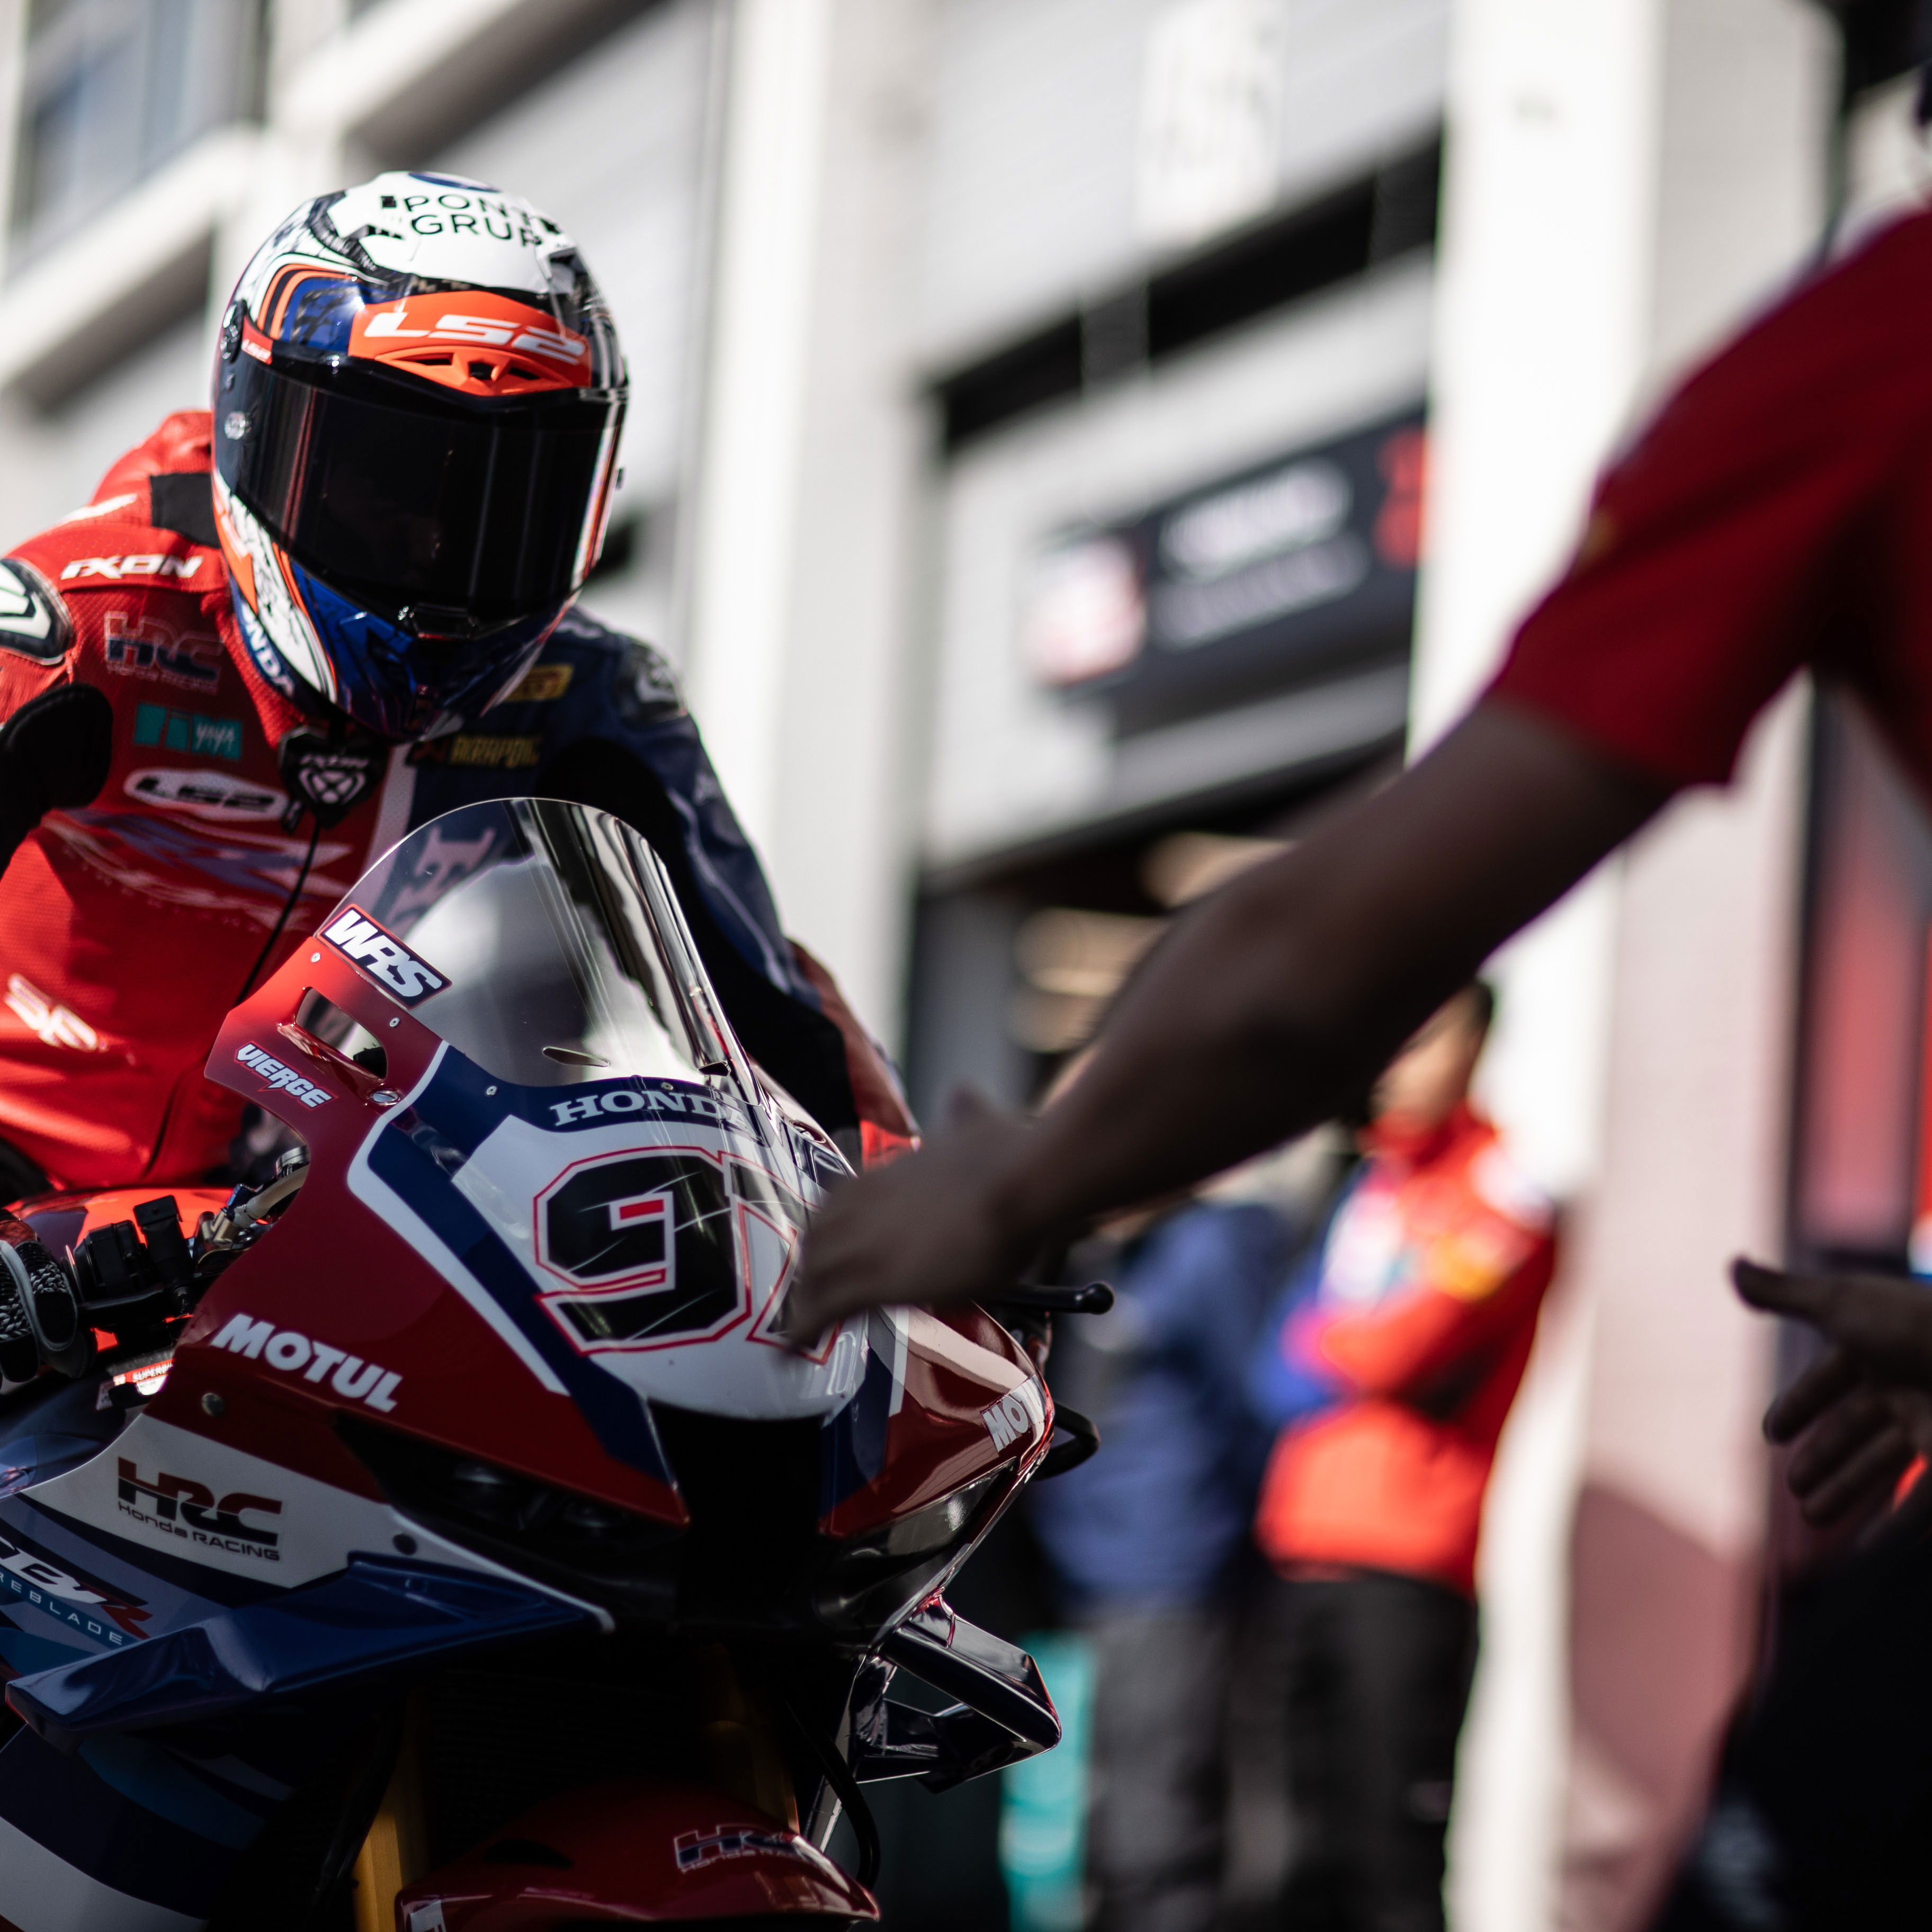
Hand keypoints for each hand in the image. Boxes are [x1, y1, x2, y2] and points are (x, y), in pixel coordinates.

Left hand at [786, 1095, 1044, 1343]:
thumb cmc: (1012, 1156)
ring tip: (801, 1323)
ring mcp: (866, 1241)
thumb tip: (963, 1093)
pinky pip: (825, 1308)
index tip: (829, 1243)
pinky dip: (804, 1327)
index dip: (830, 1225)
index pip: (840, 1199)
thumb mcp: (979, 1123)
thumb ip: (965, 1113)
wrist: (1020, 1182)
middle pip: (817, 1236)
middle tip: (809, 1291)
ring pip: (814, 1272)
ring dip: (805, 1297)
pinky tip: (796, 1344)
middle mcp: (866, 1202)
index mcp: (890, 1171)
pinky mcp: (876, 1279)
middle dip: (810, 1264)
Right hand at [1733, 1258, 1931, 1524]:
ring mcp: (1931, 1427)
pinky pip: (1920, 1504)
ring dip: (1845, 1493)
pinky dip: (1892, 1529)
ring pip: (1879, 1467)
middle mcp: (1904, 1389)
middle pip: (1854, 1429)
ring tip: (1813, 1518)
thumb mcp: (1840, 1303)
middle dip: (1823, 1458)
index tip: (1771, 1433)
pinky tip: (1865, 1551)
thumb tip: (1732, 1265)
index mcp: (1875, 1348)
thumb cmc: (1915, 1322)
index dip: (1799, 1406)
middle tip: (1794, 1488)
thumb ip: (1783, 1292)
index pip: (1828, 1381)